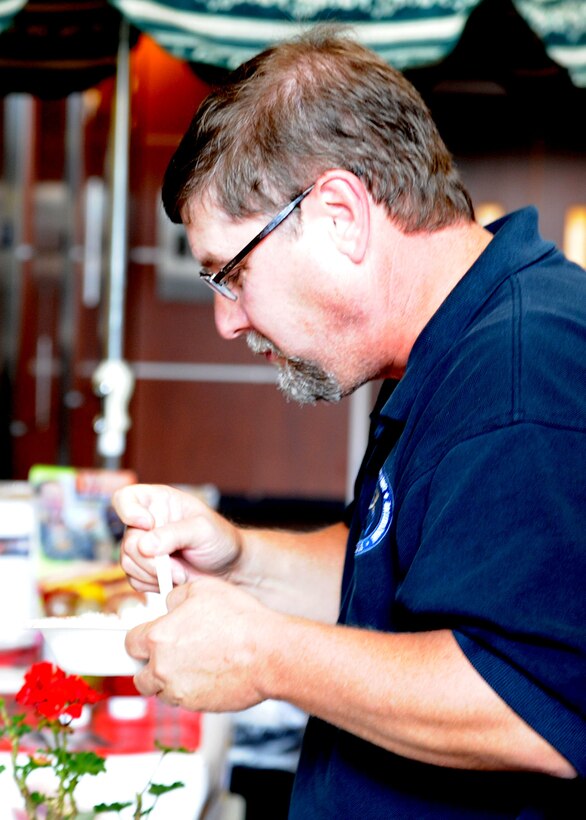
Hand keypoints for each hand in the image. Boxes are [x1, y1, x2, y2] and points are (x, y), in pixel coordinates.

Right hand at [112, 484, 241, 592]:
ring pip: (128, 563)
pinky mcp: (144, 569)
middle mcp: (146, 522)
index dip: (128, 511)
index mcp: (158, 501)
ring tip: (181, 574)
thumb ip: (175, 534)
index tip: (148, 524)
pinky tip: (174, 580)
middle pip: (128, 541)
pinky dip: (153, 584)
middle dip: (152, 559)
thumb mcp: (203, 530)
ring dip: (154, 574)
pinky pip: (134, 579)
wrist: (229, 568)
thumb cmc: (220, 539)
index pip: (125, 498)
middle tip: (178, 568)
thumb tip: (144, 546)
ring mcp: (143, 547)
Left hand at [125, 576, 275, 710]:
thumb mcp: (204, 589)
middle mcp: (162, 667)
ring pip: (160, 690)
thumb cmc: (241, 621)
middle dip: (152, 664)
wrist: (268, 654)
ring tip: (194, 663)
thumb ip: (175, 597)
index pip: (130, 642)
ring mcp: (178, 690)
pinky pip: (182, 700)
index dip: (141, 638)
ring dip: (170, 680)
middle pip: (139, 674)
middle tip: (171, 653)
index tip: (149, 639)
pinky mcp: (195, 706)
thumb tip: (168, 604)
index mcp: (159, 636)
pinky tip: (208, 674)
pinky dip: (190, 690)